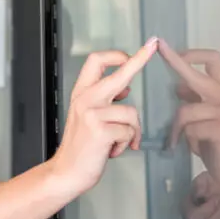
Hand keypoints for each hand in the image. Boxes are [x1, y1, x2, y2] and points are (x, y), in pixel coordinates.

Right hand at [51, 39, 158, 193]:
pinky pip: (129, 132)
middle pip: (118, 74)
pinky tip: (112, 151)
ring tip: (118, 143)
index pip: (96, 61)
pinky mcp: (101, 131)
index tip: (136, 50)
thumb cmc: (82, 147)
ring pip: (132, 113)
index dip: (116, 55)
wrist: (67, 172)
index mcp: (82, 93)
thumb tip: (126, 88)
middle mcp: (85, 99)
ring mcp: (92, 114)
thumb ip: (105, 100)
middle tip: (153, 45)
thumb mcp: (88, 116)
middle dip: (138, 60)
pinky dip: (126, 144)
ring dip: (131, 132)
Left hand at [159, 41, 219, 180]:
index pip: (213, 59)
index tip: (170, 49)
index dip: (192, 53)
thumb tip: (178, 86)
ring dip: (176, 128)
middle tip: (158, 46)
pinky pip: (190, 129)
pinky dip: (186, 140)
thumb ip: (195, 100)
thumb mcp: (204, 117)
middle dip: (175, 61)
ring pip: (185, 111)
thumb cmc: (217, 142)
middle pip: (196, 74)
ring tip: (178, 140)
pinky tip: (194, 148)